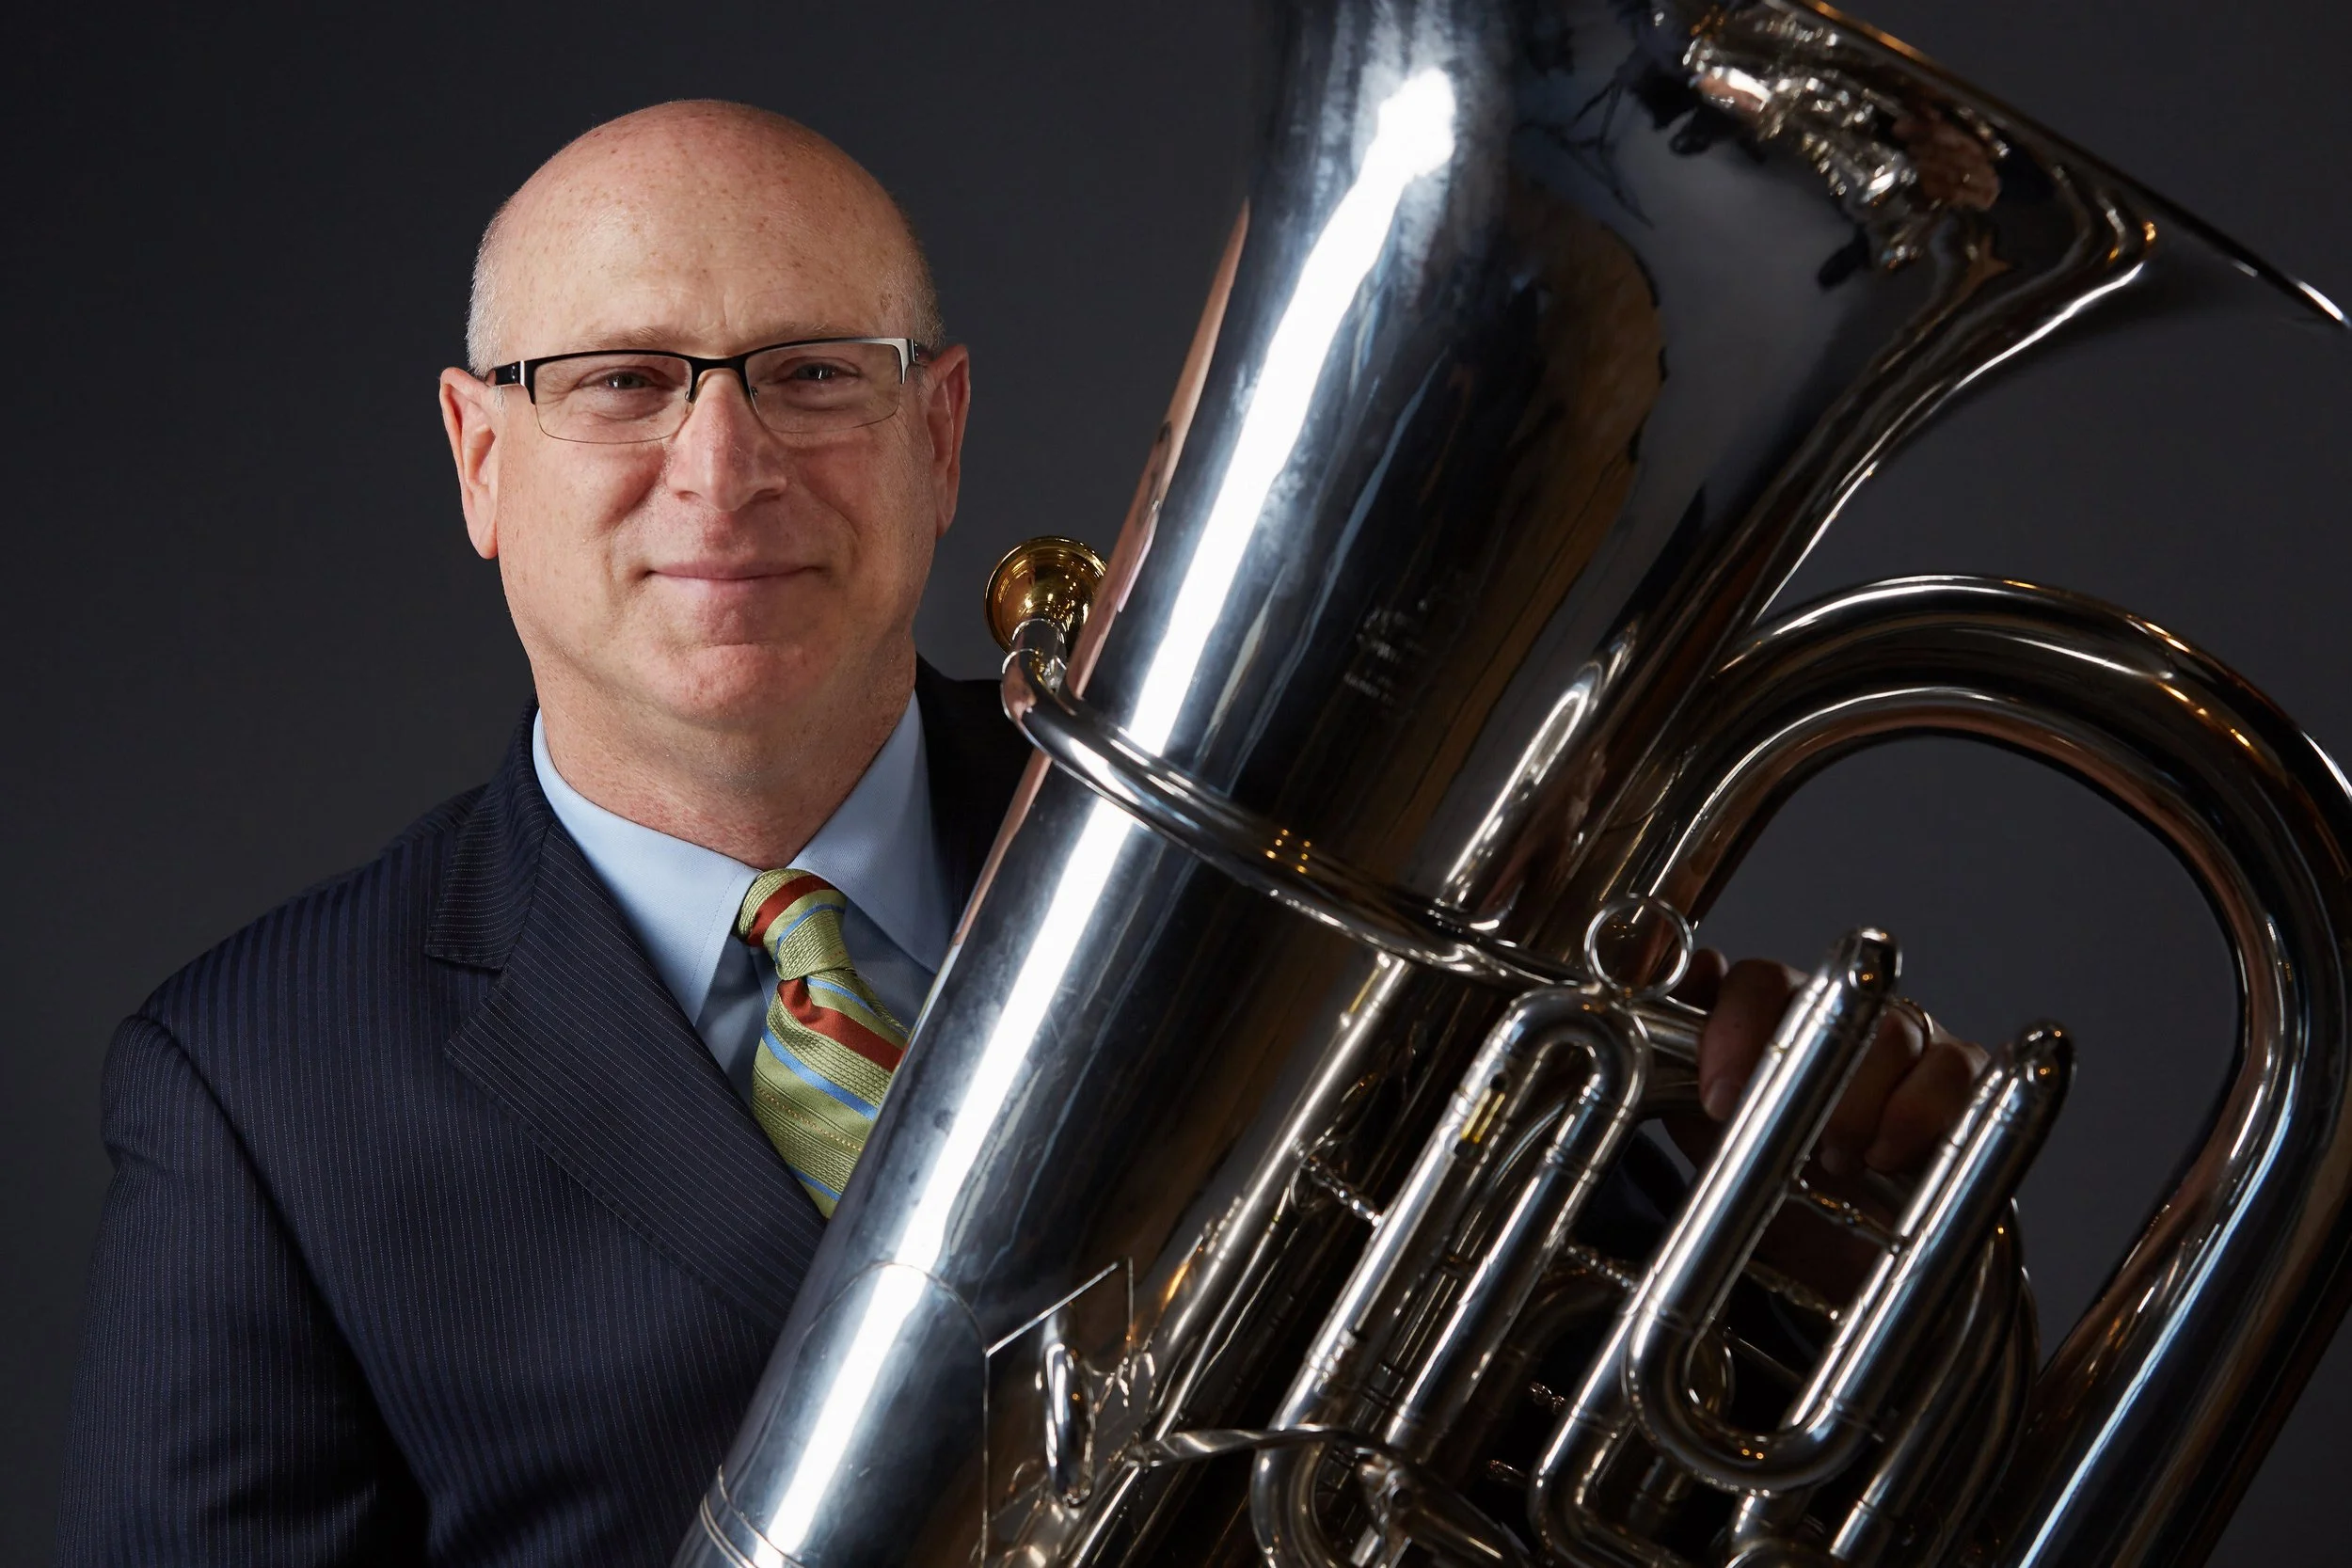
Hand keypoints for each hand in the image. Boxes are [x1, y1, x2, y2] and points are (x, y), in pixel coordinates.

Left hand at [1677, 950, 1985, 1178]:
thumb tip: (1693, 975)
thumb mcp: (1705, 1118)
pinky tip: (1885, 1154)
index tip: (1720, 1098)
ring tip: (1835, 1157)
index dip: (1737, 1031)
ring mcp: (1907, 1038)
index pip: (1760, 982)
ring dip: (1858, 1106)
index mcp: (1777, 1008)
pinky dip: (1917, 1114)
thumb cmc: (1770, 1163)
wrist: (1837, 1239)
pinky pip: (1952, 1071)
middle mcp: (1844, 1010)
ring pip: (1894, 1035)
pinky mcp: (1957, 1076)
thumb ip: (1680, 1052)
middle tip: (1787, 1135)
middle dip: (1806, 1077)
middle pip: (1834, 1002)